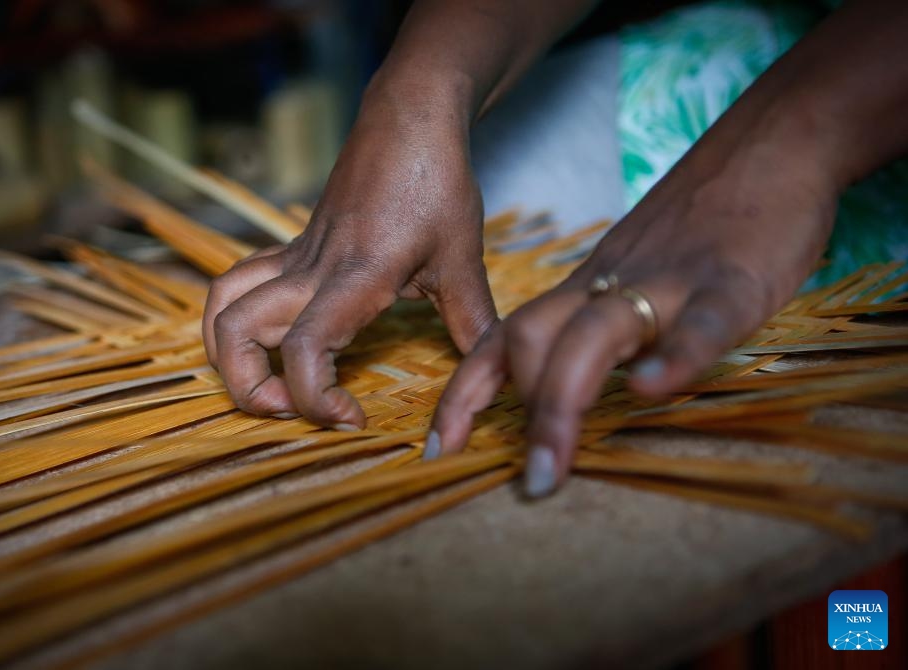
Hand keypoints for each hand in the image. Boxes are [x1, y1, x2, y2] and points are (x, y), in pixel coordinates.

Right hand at [203, 104, 495, 428]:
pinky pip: (239, 283)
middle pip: (234, 331)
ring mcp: (294, 257)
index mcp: (356, 277)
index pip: (306, 349)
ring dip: (229, 354)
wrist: (407, 119)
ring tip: (271, 382)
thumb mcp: (463, 260)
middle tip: (296, 407)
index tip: (351, 416)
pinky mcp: (290, 248)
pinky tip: (274, 339)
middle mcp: (311, 270)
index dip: (315, 398)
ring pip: (221, 304)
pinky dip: (237, 320)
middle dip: (248, 388)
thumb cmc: (437, 184)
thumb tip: (489, 382)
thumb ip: (473, 325)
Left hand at [428, 114, 839, 495]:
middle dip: (516, 412)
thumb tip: (573, 387)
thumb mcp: (632, 270)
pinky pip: (699, 321)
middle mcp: (610, 284)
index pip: (504, 338)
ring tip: (550, 469)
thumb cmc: (702, 217)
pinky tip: (651, 390)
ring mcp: (667, 281)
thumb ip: (602, 324)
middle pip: (531, 338)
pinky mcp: (732, 281)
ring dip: (561, 404)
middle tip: (529, 481)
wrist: (773, 143)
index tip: (440, 448)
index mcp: (585, 288)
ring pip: (595, 334)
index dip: (464, 395)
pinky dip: (673, 357)